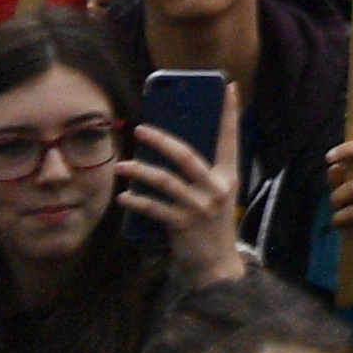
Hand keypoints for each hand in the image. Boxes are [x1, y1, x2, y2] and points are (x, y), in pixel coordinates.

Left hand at [123, 110, 248, 285]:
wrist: (216, 265)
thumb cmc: (212, 225)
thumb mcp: (216, 196)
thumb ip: (202, 175)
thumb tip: (173, 151)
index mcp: (229, 177)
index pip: (230, 138)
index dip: (230, 113)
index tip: (229, 87)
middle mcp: (216, 189)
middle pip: (186, 156)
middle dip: (161, 140)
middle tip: (140, 130)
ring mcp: (199, 207)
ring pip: (165, 181)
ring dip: (139, 172)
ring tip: (121, 166)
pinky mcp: (182, 225)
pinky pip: (154, 208)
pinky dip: (137, 202)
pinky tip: (124, 198)